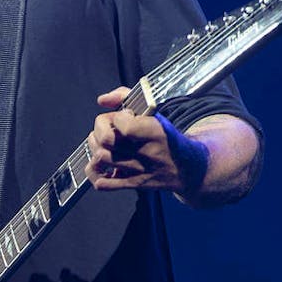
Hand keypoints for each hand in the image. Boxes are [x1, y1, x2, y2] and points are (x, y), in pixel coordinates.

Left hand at [85, 87, 208, 195]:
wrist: (187, 168)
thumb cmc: (166, 137)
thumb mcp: (154, 112)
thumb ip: (126, 97)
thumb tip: (102, 100)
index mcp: (156, 133)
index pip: (124, 125)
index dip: (117, 117)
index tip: (123, 116)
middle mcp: (147, 153)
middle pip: (106, 140)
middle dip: (99, 129)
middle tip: (106, 128)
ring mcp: (139, 171)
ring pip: (101, 158)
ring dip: (94, 147)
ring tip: (102, 142)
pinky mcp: (133, 185)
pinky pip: (102, 183)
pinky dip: (94, 172)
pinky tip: (100, 164)